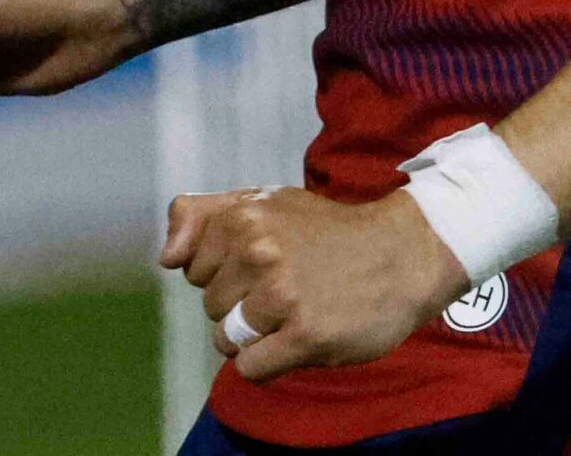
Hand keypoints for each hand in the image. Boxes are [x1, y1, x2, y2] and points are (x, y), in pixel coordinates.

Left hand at [160, 185, 473, 381]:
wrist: (404, 254)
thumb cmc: (328, 232)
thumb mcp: (265, 202)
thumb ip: (202, 216)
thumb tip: (166, 258)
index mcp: (243, 217)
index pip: (193, 270)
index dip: (226, 271)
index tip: (266, 260)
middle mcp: (259, 252)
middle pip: (210, 307)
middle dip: (242, 303)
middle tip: (291, 283)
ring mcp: (282, 296)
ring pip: (227, 339)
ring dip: (257, 335)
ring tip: (297, 311)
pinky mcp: (304, 336)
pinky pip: (250, 368)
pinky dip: (268, 363)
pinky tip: (298, 338)